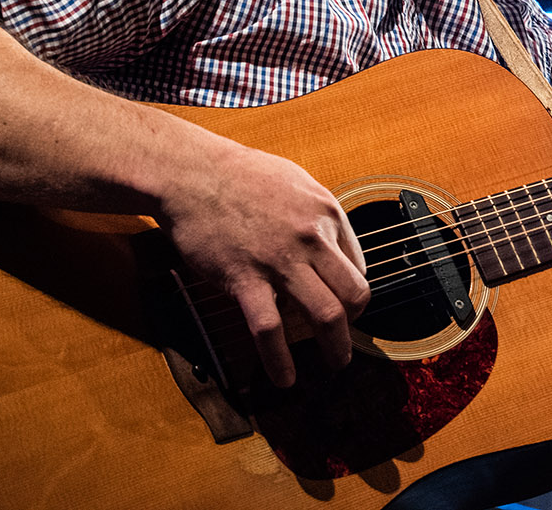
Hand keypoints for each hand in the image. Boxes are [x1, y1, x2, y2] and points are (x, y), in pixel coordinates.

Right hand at [156, 138, 369, 388]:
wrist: (192, 175)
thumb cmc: (242, 176)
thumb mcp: (297, 182)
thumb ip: (319, 215)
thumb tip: (334, 247)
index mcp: (326, 212)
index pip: (359, 264)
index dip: (355, 292)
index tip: (347, 307)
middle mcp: (311, 237)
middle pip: (353, 293)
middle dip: (356, 324)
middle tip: (347, 340)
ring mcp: (279, 260)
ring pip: (325, 314)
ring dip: (334, 348)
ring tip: (333, 364)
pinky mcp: (243, 279)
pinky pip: (270, 329)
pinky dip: (280, 360)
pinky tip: (284, 377)